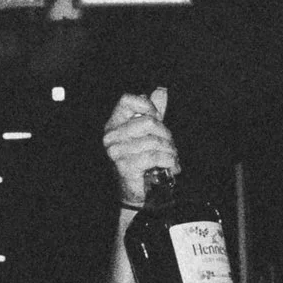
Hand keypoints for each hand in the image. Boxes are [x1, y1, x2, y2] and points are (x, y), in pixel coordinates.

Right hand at [103, 89, 176, 205]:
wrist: (139, 192)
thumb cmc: (143, 160)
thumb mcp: (149, 133)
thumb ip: (154, 112)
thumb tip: (161, 90)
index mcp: (114, 124)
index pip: (127, 100)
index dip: (147, 106)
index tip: (157, 118)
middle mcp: (111, 136)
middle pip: (148, 122)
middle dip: (166, 134)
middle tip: (170, 146)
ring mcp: (116, 152)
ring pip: (154, 141)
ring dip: (170, 151)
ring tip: (172, 158)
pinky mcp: (125, 166)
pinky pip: (155, 156)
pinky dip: (169, 161)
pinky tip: (171, 166)